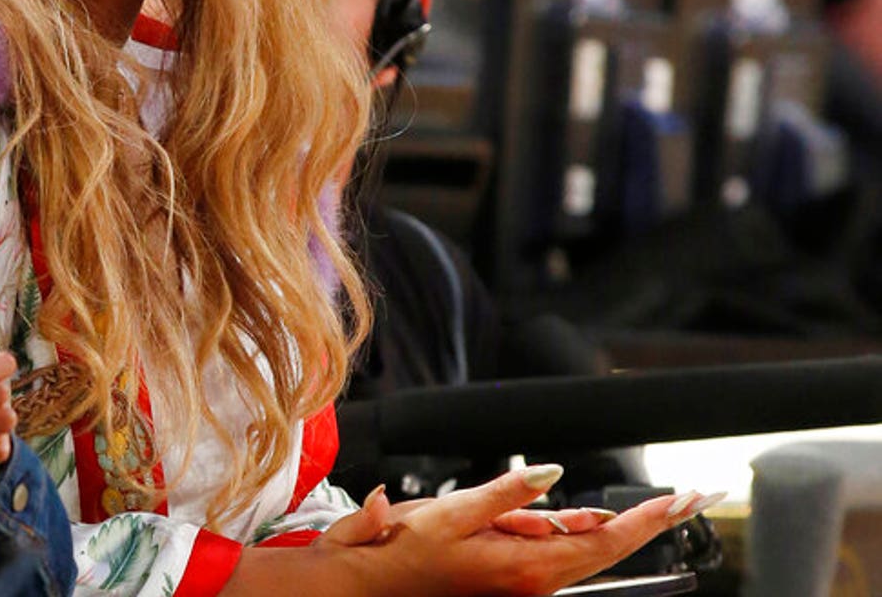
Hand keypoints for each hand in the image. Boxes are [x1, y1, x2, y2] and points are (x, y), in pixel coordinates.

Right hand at [280, 466, 717, 596]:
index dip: (650, 520)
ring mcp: (525, 586)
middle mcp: (534, 582)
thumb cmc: (403, 553)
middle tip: (691, 498)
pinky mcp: (512, 582)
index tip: (684, 500)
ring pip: (576, 548)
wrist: (370, 587)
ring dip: (600, 525)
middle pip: (605, 548)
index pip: (605, 541)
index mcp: (526, 565)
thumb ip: (508, 494)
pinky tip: (569, 520)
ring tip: (616, 505)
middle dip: (650, 522)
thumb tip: (552, 475)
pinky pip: (552, 552)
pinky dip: (570, 533)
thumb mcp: (453, 512)